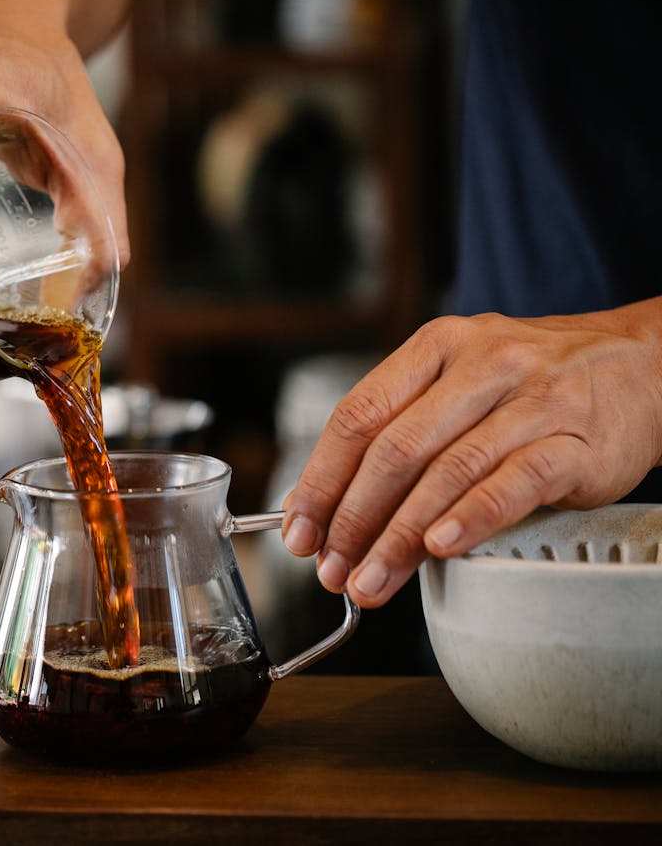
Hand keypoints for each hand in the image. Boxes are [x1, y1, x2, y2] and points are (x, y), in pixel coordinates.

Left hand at [281, 298, 661, 608]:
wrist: (645, 365)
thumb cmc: (532, 384)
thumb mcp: (459, 383)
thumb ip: (400, 430)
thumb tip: (327, 507)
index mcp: (436, 348)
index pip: (357, 416)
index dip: (321, 480)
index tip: (299, 531)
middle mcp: (481, 366)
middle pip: (394, 450)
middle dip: (352, 519)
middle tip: (331, 569)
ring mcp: (532, 401)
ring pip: (447, 472)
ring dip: (400, 537)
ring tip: (371, 579)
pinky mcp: (576, 443)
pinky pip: (513, 484)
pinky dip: (470, 519)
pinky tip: (440, 549)